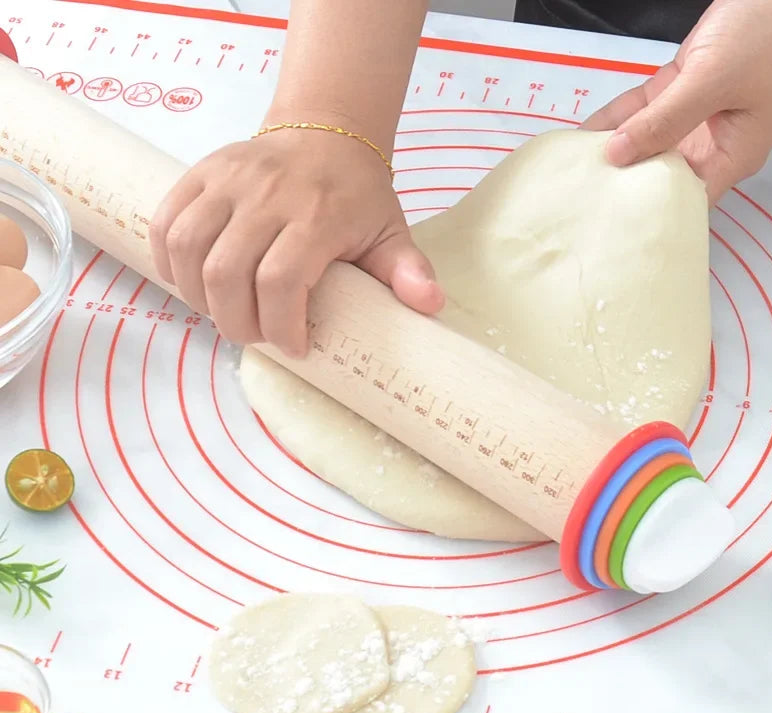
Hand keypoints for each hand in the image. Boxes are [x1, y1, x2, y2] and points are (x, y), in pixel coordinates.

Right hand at [150, 125, 443, 355]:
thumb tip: (431, 305)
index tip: (294, 346)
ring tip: (222, 312)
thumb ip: (408, 270)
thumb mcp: (392, 232)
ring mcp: (228, 180)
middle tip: (254, 336)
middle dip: (235, 321)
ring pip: (188, 248)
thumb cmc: (358, 194)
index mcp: (316, 215)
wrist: (326, 132)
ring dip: (197, 296)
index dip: (279, 326)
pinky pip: (165, 221)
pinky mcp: (201, 173)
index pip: (280, 281)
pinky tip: (189, 282)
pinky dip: (167, 259)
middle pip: (227, 272)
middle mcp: (266, 195)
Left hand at [583, 0, 771, 203]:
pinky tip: (585, 133)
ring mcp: (693, 115)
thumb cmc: (771, 34)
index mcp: (731, 157)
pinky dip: (615, 118)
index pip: (683, 201)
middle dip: (620, 184)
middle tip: (579, 198)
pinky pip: (641, 110)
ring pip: (644, 140)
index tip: (608, 220)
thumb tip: (616, 155)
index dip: (647, 212)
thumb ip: (665, 121)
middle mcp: (711, 144)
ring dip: (611, 150)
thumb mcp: (713, 82)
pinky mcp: (680, 87)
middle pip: (657, 174)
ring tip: (572, 171)